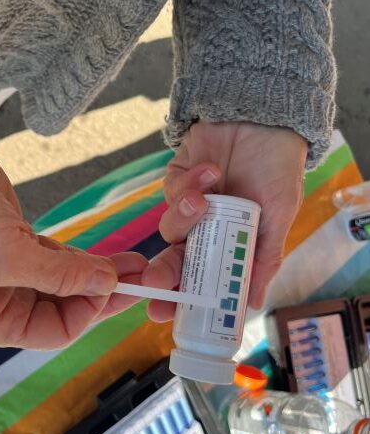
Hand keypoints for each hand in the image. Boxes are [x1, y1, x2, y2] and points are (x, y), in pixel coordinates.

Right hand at [0, 127, 147, 348]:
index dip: (90, 311)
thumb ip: (61, 275)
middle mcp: (3, 304)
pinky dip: (86, 259)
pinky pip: (63, 262)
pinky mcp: (22, 246)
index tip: (112, 286)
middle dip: (103, 294)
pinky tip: (111, 256)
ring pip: (69, 284)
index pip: (57, 331)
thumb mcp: (9, 254)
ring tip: (136, 264)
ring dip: (100, 275)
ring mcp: (14, 274)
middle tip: (140, 280)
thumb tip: (107, 284)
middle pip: (67, 309)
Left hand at [143, 121, 307, 320]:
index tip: (166, 316)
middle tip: (154, 283)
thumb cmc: (277, 168)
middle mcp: (206, 230)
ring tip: (204, 199)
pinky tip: (211, 168)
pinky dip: (188, 183)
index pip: (203, 279)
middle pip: (175, 262)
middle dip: (163, 274)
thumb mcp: (278, 217)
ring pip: (169, 229)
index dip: (184, 297)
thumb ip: (263, 259)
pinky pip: (171, 193)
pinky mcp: (176, 180)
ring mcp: (189, 206)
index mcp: (230, 244)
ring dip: (183, 217)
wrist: (263, 118)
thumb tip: (253, 305)